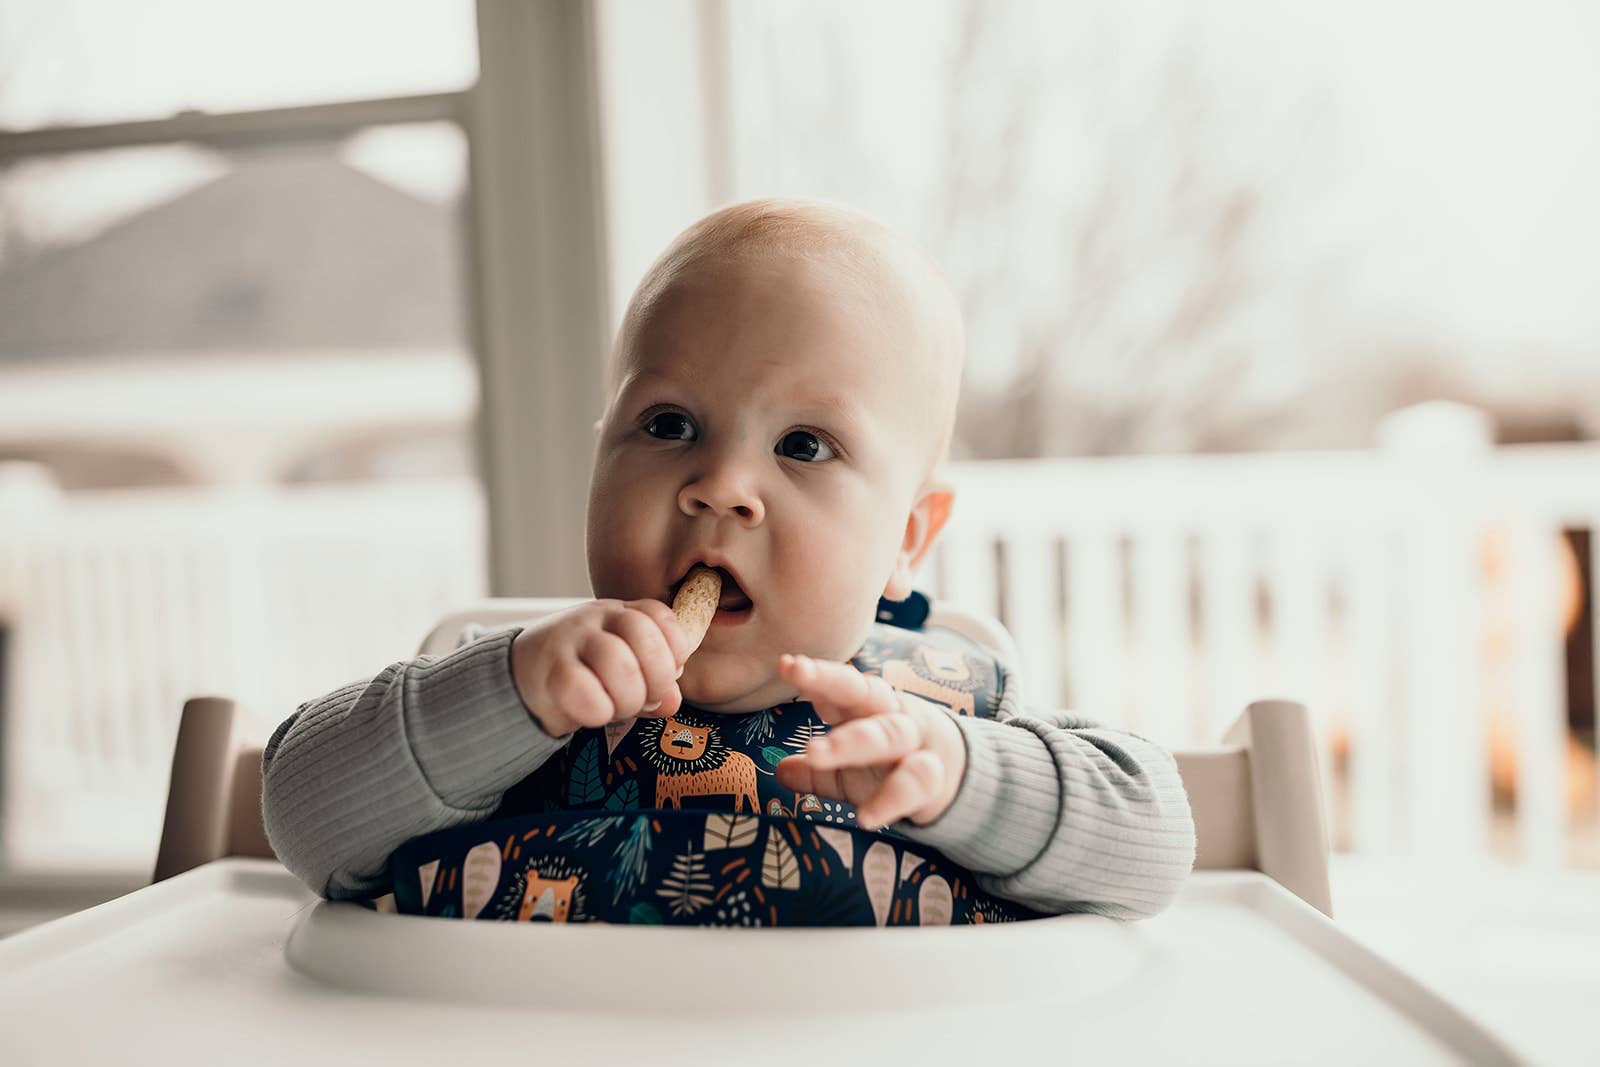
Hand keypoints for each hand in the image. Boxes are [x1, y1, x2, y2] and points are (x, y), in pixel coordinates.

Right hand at [510, 599, 689, 736]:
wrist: (516, 679)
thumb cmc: (579, 674)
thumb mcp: (619, 670)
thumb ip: (651, 682)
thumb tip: (671, 702)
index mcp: (618, 612)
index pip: (659, 615)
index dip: (674, 649)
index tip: (668, 674)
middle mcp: (594, 618)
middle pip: (644, 637)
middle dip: (656, 679)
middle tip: (644, 698)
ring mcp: (570, 641)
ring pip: (619, 665)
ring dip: (628, 699)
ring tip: (615, 708)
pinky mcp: (550, 672)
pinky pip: (587, 694)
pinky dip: (599, 712)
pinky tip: (592, 713)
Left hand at [774, 653, 965, 830]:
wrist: (960, 780)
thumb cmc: (893, 767)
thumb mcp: (850, 770)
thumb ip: (816, 772)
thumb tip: (780, 771)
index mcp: (868, 709)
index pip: (841, 684)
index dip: (815, 674)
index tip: (786, 664)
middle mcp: (891, 717)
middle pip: (864, 691)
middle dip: (830, 682)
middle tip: (798, 677)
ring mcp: (915, 745)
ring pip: (889, 734)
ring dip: (851, 742)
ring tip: (813, 754)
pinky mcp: (933, 778)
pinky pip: (913, 783)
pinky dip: (889, 800)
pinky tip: (865, 818)